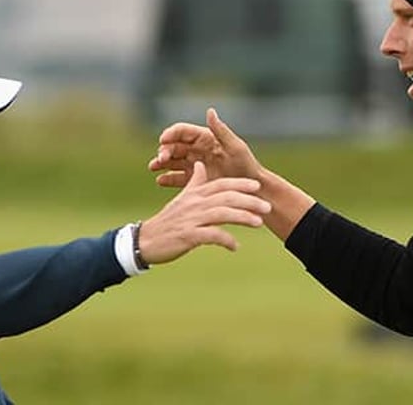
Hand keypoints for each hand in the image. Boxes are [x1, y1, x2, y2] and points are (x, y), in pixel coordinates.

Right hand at [137, 160, 270, 264]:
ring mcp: (191, 219)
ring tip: (259, 223)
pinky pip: (211, 236)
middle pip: (226, 198)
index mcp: (194, 194)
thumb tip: (201, 165)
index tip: (257, 186)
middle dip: (249, 201)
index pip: (221, 185)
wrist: (145, 241)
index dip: (240, 184)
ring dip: (243, 217)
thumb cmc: (167, 222)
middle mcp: (195, 204)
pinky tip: (235, 246)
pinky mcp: (188, 235)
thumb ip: (194, 183)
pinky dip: (226, 240)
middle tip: (267, 207)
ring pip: (222, 214)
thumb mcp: (181, 199)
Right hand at [148, 108, 262, 187]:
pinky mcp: (195, 180)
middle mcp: (198, 149)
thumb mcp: (235, 147)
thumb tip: (209, 110)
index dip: (171, 133)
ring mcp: (195, 165)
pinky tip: (160, 181)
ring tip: (154, 167)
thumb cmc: (247, 165)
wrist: (251, 189)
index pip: (183, 131)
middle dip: (164, 150)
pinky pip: (177, 177)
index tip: (163, 140)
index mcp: (205, 138)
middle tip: (159, 159)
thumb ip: (221, 130)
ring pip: (172, 161)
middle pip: (174, 146)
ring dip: (161, 162)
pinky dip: (167, 178)